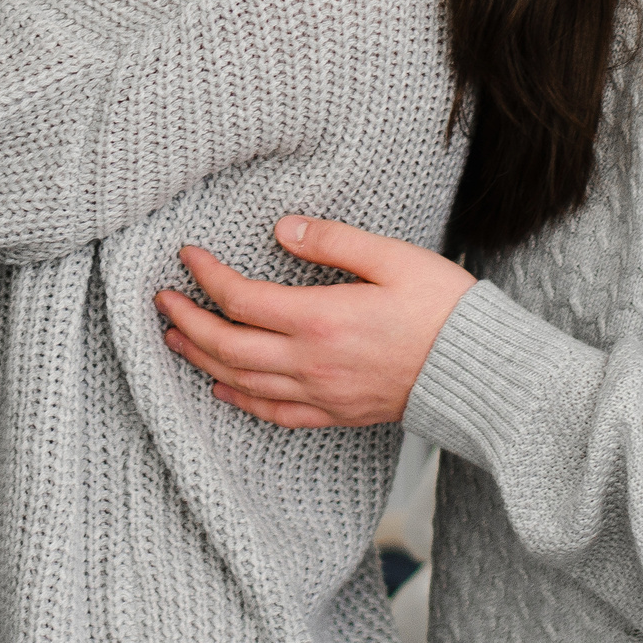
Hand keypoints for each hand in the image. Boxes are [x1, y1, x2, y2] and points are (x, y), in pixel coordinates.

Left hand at [156, 216, 478, 427]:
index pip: (240, 300)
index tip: (187, 256)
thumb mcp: (393, 258)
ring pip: (242, 383)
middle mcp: (311, 363)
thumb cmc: (444, 309)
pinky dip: (241, 402)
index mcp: (320, 319)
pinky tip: (222, 391)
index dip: (206, 277)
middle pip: (228, 346)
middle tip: (161, 301)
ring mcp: (322, 394)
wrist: (481, 372)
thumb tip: (285, 228)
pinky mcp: (337, 414)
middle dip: (187, 322)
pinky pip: (275, 415)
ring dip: (202, 361)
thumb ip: (334, 241)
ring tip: (175, 340)